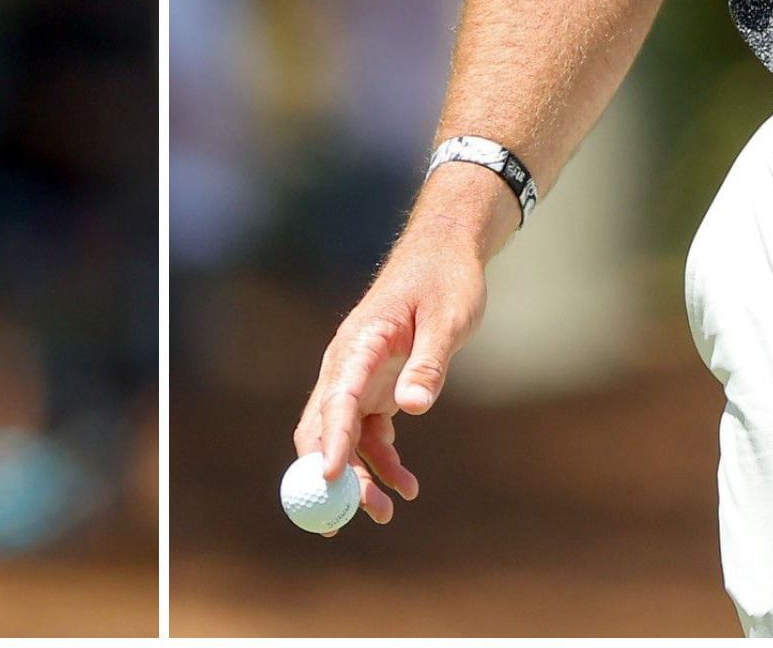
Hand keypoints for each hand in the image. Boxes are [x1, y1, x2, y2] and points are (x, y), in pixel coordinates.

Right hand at [291, 182, 500, 530]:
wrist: (444, 256)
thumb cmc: (446, 280)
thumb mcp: (448, 319)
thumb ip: (430, 362)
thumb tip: (413, 408)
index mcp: (359, 344)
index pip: (336, 399)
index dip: (332, 440)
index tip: (330, 479)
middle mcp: (348, 364)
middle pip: (324, 427)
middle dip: (334, 474)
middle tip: (355, 517)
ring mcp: (359, 377)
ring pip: (344, 438)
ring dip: (359, 477)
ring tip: (391, 512)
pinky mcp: (375, 387)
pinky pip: (366, 433)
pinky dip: (380, 462)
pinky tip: (406, 483)